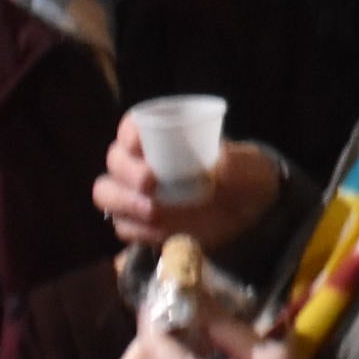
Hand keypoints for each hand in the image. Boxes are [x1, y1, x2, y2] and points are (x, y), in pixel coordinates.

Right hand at [94, 122, 283, 250]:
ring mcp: (138, 195)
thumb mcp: (250, 166)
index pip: (132, 126)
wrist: (249, 215)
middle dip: (127, 171)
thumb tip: (217, 164)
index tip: (140, 143)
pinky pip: (124, 227)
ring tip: (152, 210)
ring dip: (122, 201)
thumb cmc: (245, 177)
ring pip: (107, 194)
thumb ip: (236, 162)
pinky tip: (161, 232)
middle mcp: (142, 163)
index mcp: (163, 137)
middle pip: (115, 161)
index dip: (129, 133)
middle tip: (151, 182)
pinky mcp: (141, 225)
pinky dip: (137, 230)